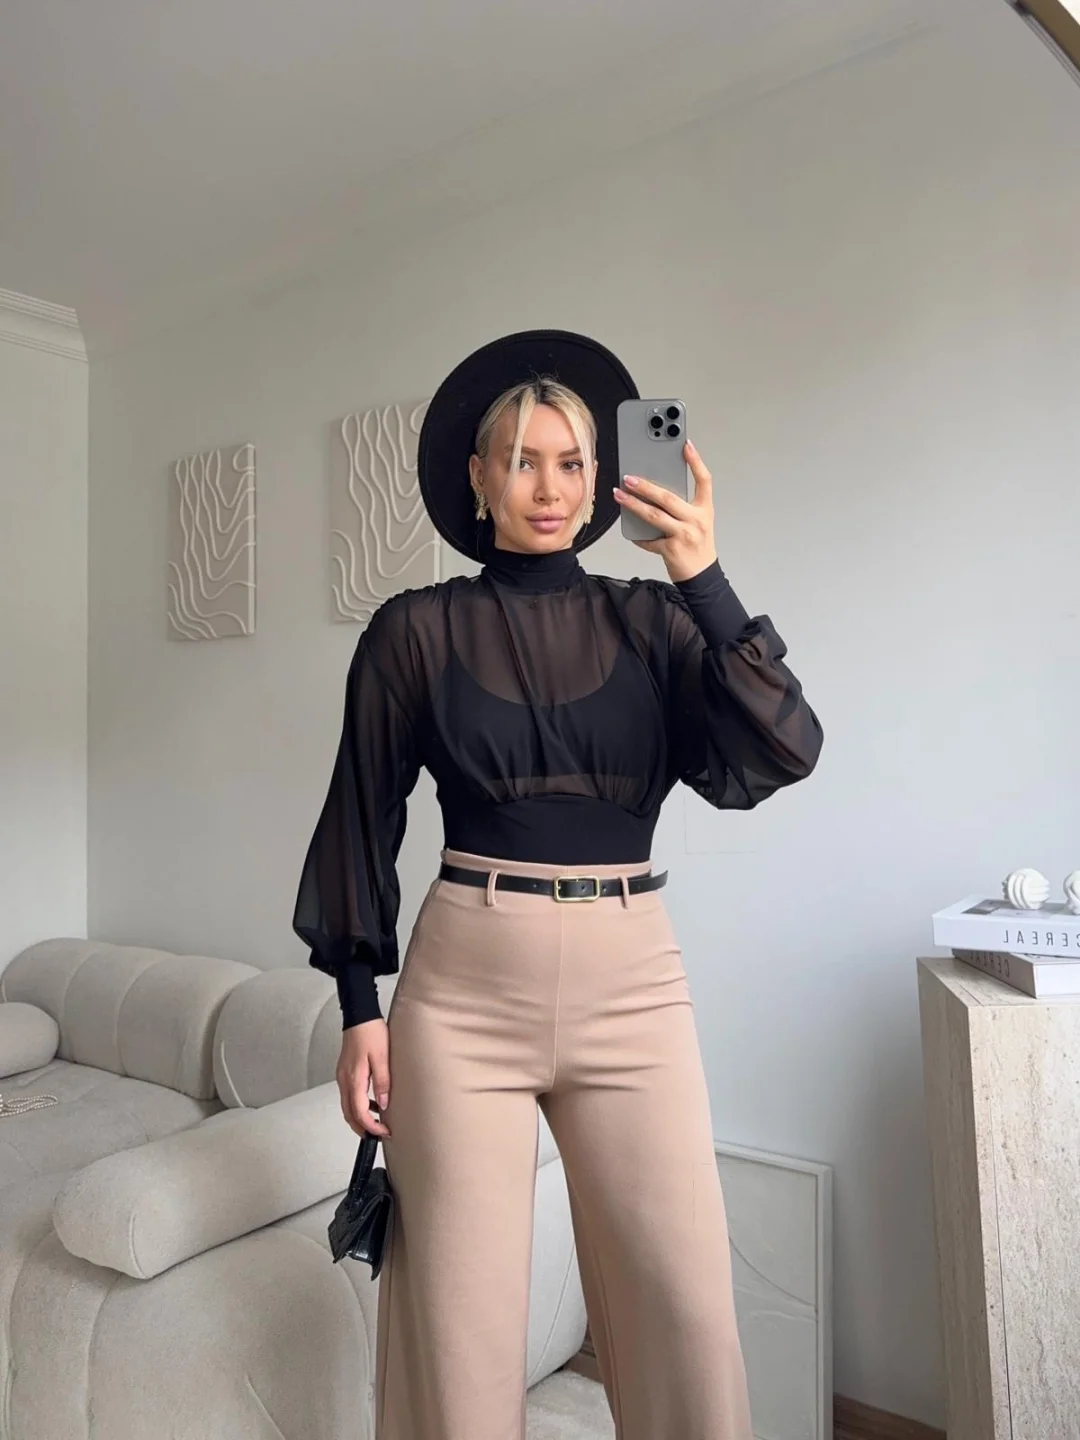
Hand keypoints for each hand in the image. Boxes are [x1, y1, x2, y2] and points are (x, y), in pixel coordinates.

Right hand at [337, 1020, 391, 1138]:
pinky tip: (372, 1102)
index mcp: (354, 1079)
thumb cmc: (370, 1032)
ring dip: (359, 1118)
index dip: (371, 1127)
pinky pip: (349, 1095)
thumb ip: (382, 1082)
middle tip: (378, 1135)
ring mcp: (342, 1076)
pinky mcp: (345, 1072)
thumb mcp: (382, 1057)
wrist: (359, 1016)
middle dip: (362, 1128)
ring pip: (347, 1106)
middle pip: (349, 1114)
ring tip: (376, 1122)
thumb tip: (383, 1104)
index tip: (383, 1132)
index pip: (359, 1113)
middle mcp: (344, 1080)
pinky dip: (358, 1105)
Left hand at [613, 439, 717, 582]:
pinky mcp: (671, 550)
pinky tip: (629, 530)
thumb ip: (682, 507)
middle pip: (668, 498)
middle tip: (629, 477)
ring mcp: (684, 535)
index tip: (685, 445)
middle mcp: (696, 521)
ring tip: (619, 495)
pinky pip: (649, 540)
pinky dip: (638, 536)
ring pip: (654, 516)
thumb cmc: (698, 546)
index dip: (696, 462)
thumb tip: (654, 492)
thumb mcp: (698, 522)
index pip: (704, 481)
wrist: (702, 576)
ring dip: (633, 504)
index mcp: (705, 510)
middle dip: (645, 486)